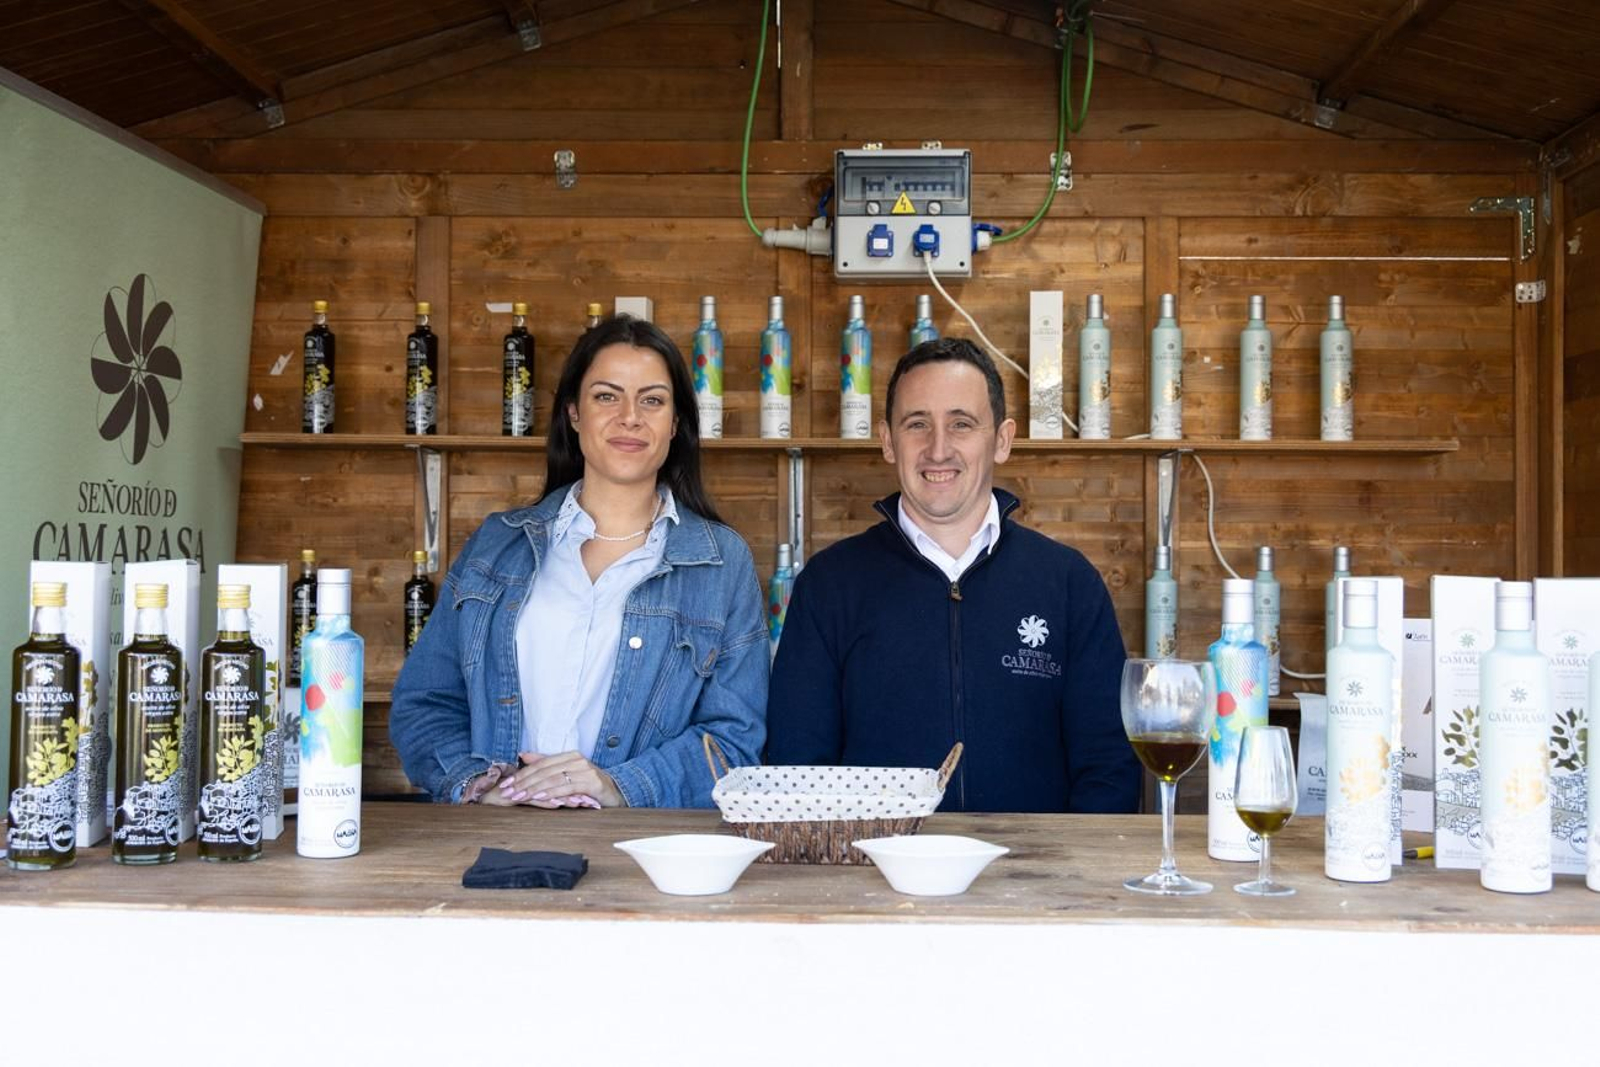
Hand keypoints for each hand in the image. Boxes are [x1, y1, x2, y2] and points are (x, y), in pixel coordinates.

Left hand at [496, 752, 623, 808]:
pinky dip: (551, 792)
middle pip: (545, 770)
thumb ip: (546, 764)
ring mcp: (586, 770)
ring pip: (553, 778)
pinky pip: (567, 787)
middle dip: (524, 782)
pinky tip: (540, 797)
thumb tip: (523, 755)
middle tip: (508, 792)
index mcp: (569, 756)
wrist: (616, 794)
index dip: (522, 773)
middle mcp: (577, 760)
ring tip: (519, 796)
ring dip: (534, 788)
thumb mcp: (567, 775)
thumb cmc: (590, 786)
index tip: (506, 784)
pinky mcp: (592, 782)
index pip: (541, 764)